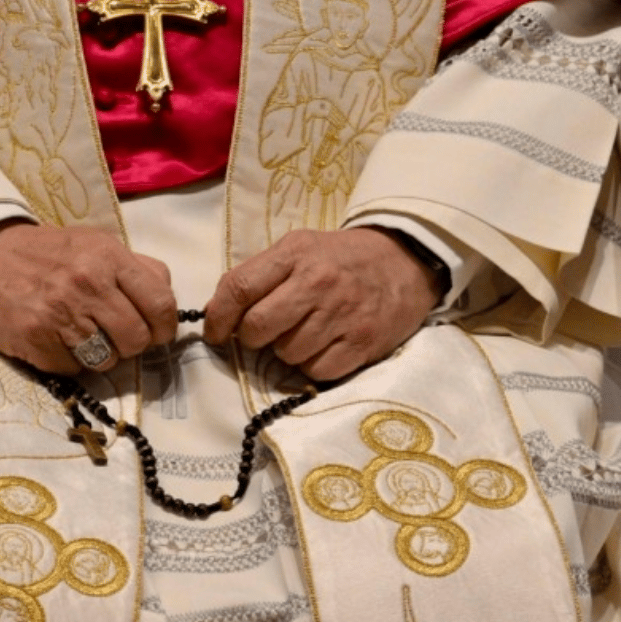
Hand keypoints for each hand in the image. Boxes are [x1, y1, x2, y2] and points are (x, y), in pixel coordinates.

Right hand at [0, 220, 177, 373]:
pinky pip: (72, 369)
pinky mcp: (35, 338)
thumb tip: (165, 301)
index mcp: (109, 256)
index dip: (163, 328)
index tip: (154, 332)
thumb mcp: (93, 243)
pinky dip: (68, 362)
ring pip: (108, 360)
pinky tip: (54, 341)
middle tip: (114, 337)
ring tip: (82, 337)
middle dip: (131, 345)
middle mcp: (88, 283)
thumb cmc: (44, 252)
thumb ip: (134, 268)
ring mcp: (60, 313)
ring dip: (100, 356)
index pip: (161, 305)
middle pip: (137, 339)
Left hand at [202, 228, 440, 380]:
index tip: (215, 333)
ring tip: (305, 332)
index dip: (218, 317)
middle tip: (263, 334)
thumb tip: (216, 312)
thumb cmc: (341, 259)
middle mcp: (318, 282)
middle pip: (257, 327)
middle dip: (251, 338)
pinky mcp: (363, 342)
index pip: (239, 287)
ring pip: (286, 354)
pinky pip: (317, 371)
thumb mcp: (298, 250)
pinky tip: (325, 345)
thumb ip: (258, 276)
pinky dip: (314, 365)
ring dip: (286, 351)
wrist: (406, 261)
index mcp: (295, 254)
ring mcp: (343, 314)